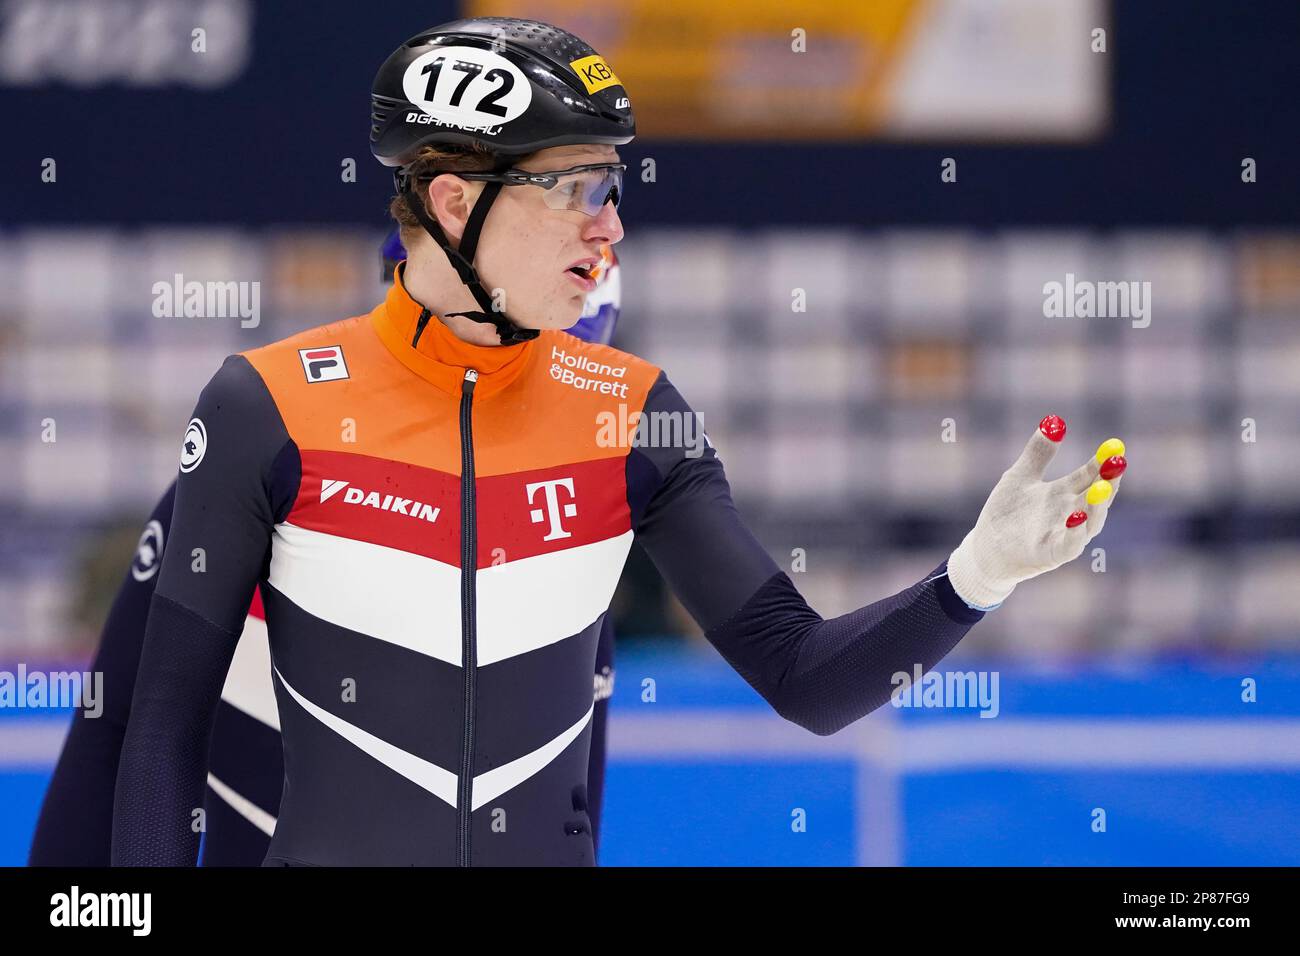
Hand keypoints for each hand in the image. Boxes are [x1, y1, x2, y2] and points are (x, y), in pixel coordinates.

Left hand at [946, 415, 1125, 608]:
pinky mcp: (1051, 553)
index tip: (1114, 446)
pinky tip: (1075, 517)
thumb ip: (1038, 453)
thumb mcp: (1020, 476)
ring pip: (1090, 522)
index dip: (1102, 462)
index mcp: (1065, 493)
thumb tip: (1053, 421)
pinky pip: (1069, 545)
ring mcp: (1064, 534)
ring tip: (1102, 487)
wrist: (985, 547)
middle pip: (1097, 496)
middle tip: (1118, 461)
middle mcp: (1070, 513)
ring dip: (1097, 506)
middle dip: (1109, 480)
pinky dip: (1075, 532)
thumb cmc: (1006, 512)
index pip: (1090, 475)